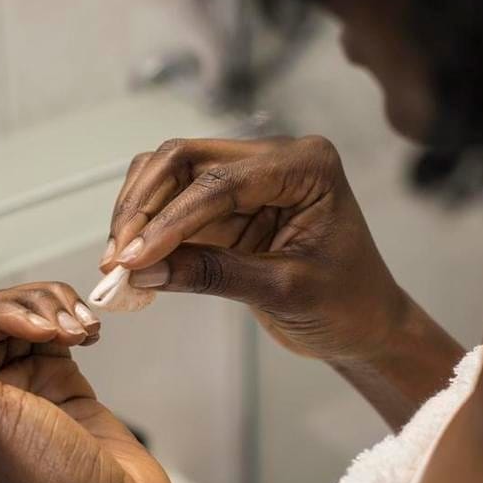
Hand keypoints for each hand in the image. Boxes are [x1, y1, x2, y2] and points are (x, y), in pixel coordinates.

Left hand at [0, 283, 189, 482]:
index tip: (36, 328)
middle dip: (28, 312)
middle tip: (62, 329)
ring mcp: (19, 390)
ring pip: (22, 320)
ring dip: (53, 313)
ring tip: (81, 331)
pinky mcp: (57, 384)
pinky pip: (54, 335)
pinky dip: (71, 324)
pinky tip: (88, 334)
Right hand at [103, 136, 408, 361]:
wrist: (365, 324)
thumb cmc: (346, 305)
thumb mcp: (283, 291)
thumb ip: (213, 274)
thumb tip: (141, 269)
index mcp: (305, 165)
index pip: (219, 182)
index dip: (169, 220)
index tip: (132, 258)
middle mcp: (273, 157)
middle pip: (183, 158)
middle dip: (142, 206)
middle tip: (117, 258)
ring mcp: (246, 176)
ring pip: (168, 173)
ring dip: (136, 213)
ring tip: (117, 263)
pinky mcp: (226, 203)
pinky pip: (172, 202)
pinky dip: (146, 228)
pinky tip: (131, 262)